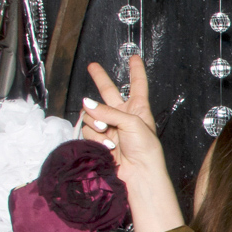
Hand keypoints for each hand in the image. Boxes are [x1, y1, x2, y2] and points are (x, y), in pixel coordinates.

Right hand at [79, 56, 172, 207]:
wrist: (139, 173)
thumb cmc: (145, 149)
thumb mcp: (132, 123)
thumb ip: (108, 111)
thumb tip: (87, 104)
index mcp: (138, 108)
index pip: (138, 84)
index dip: (136, 70)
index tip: (134, 58)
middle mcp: (123, 115)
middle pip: (109, 91)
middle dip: (100, 78)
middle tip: (92, 66)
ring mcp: (110, 127)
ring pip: (92, 114)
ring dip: (96, 122)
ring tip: (107, 132)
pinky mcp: (100, 139)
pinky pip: (88, 130)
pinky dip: (95, 137)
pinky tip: (106, 145)